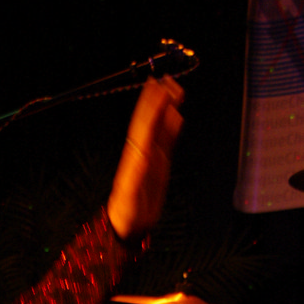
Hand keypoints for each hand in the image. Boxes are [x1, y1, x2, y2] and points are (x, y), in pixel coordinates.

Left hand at [107, 76, 183, 241]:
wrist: (127, 225)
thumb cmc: (127, 213)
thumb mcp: (131, 194)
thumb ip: (138, 174)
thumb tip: (143, 154)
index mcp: (135, 156)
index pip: (145, 127)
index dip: (153, 108)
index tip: (160, 89)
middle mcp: (142, 152)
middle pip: (151, 121)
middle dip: (157, 100)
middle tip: (165, 78)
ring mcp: (151, 156)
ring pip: (160, 126)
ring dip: (166, 108)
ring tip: (174, 88)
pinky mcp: (158, 163)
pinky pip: (167, 140)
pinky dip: (172, 127)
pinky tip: (177, 115)